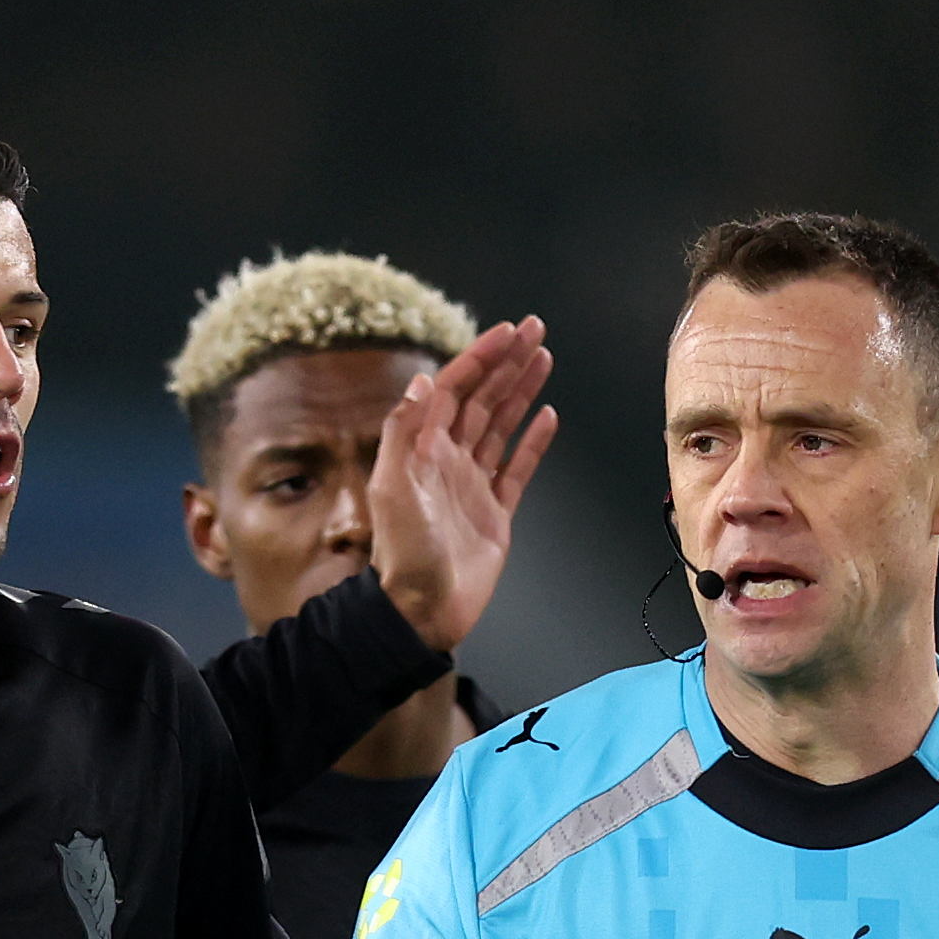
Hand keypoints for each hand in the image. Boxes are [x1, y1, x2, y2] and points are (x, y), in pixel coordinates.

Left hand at [369, 315, 558, 653]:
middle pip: (484, 399)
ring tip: (544, 359)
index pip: (456, 390)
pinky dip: (533, 442)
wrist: (423, 608)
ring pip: (503, 426)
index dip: (480, 358)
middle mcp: (450, 460)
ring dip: (522, 391)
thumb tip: (425, 380)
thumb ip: (404, 431)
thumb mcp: (392, 485)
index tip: (506, 333)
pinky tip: (547, 416)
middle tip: (535, 331)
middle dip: (508, 363)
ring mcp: (475, 485)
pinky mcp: (497, 512)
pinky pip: (519, 469)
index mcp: (424, 449)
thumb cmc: (403, 552)